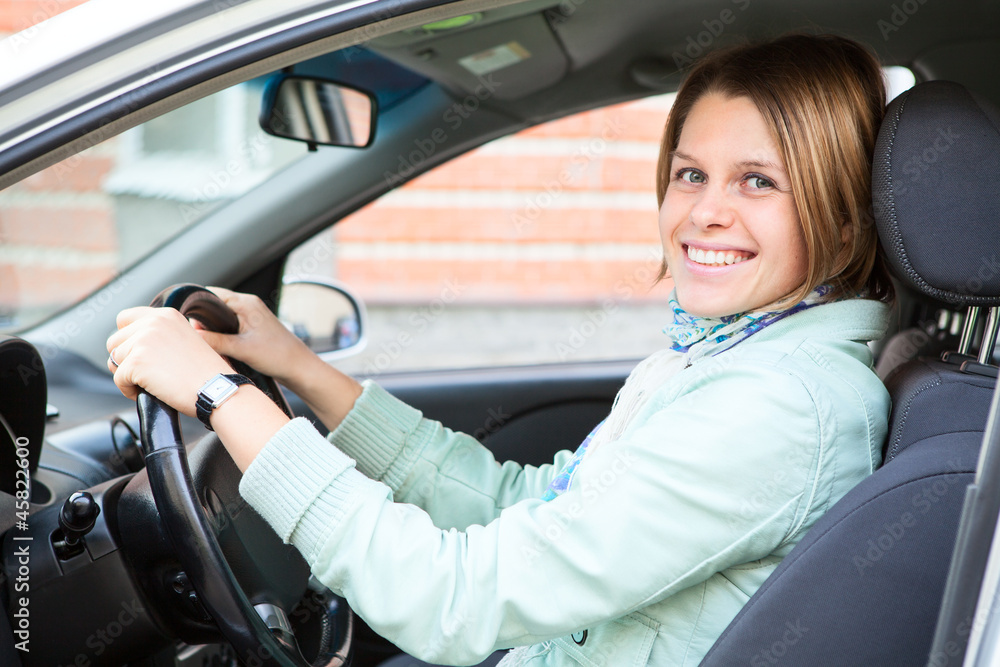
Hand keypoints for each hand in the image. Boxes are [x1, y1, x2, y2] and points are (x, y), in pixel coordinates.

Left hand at [107, 307, 232, 415]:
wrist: (215, 389)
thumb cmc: (206, 373)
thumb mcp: (185, 340)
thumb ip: (160, 335)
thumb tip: (131, 346)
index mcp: (166, 315)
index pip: (124, 318)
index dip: (127, 338)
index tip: (138, 353)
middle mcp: (153, 323)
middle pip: (115, 341)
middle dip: (125, 359)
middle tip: (145, 373)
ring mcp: (143, 341)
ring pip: (114, 360)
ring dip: (127, 375)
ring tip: (150, 383)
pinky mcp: (136, 361)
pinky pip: (118, 379)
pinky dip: (128, 390)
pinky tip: (150, 392)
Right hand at [192, 287, 318, 389]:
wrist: (298, 366)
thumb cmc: (277, 355)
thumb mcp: (241, 349)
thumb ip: (215, 341)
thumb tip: (193, 335)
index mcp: (246, 303)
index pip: (211, 295)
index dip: (198, 308)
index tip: (190, 324)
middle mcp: (249, 304)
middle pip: (215, 304)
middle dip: (204, 319)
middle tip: (197, 336)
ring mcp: (252, 314)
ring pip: (222, 315)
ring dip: (213, 327)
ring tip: (208, 341)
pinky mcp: (253, 325)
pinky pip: (230, 323)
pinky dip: (222, 332)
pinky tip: (220, 345)